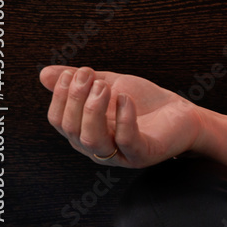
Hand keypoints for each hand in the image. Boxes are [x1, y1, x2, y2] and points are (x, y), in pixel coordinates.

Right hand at [40, 65, 202, 167]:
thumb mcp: (110, 85)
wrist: (182, 115)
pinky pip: (127, 142)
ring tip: (104, 86)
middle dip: (76, 98)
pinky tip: (125, 98)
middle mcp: (96, 147)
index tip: (75, 71)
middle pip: (71, 128)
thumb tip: (44, 74)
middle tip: (89, 75)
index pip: (58, 120)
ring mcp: (118, 154)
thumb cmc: (144, 102)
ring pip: (92, 140)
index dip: (61, 96)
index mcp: (83, 132)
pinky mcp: (142, 154)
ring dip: (93, 110)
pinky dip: (123, 119)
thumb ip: (81, 81)